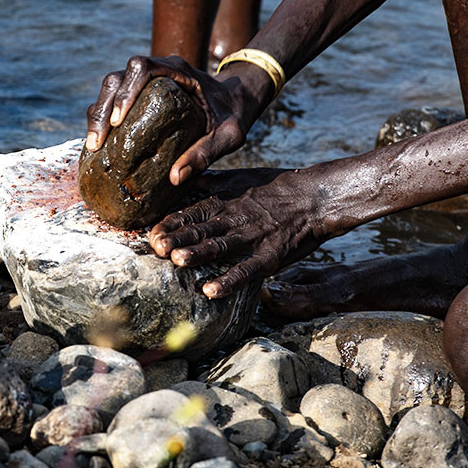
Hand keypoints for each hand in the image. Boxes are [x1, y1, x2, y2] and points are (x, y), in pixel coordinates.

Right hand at [84, 55, 253, 184]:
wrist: (236, 98)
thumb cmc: (234, 115)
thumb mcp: (228, 135)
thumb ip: (207, 153)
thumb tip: (174, 178)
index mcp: (178, 70)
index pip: (142, 68)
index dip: (126, 91)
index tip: (119, 121)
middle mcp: (158, 70)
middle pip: (117, 78)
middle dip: (103, 108)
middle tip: (97, 141)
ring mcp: (146, 80)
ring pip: (110, 86)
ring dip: (98, 112)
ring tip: (94, 145)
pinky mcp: (140, 93)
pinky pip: (114, 98)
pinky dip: (103, 116)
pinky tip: (101, 142)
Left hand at [149, 167, 340, 297]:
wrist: (318, 196)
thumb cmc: (277, 186)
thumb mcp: (240, 177)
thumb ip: (211, 183)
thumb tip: (183, 179)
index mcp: (225, 202)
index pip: (191, 213)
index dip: (170, 224)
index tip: (150, 233)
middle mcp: (234, 219)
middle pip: (200, 229)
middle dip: (176, 239)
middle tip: (155, 247)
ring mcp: (252, 237)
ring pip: (220, 246)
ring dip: (197, 254)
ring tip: (176, 261)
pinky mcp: (271, 255)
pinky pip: (247, 269)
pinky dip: (229, 280)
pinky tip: (210, 291)